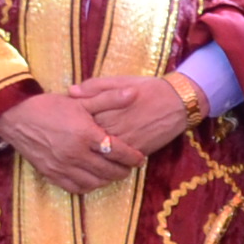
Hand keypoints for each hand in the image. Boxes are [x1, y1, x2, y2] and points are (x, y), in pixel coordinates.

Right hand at [0, 91, 141, 192]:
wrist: (16, 116)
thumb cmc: (50, 106)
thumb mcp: (81, 100)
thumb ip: (109, 98)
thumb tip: (134, 93)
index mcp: (85, 134)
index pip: (117, 151)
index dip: (133, 157)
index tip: (140, 158)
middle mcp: (74, 153)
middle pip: (109, 170)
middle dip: (123, 170)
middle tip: (129, 166)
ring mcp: (61, 166)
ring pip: (94, 182)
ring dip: (107, 180)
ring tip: (113, 172)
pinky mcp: (50, 174)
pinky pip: (75, 187)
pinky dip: (88, 185)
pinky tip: (93, 178)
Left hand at [72, 74, 198, 162]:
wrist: (179, 102)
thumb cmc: (148, 88)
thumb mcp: (120, 81)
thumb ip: (94, 86)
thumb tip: (70, 92)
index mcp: (104, 111)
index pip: (79, 122)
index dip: (70, 124)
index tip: (64, 125)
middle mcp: (112, 129)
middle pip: (86, 141)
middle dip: (77, 143)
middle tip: (67, 144)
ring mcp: (124, 143)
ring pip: (100, 155)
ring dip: (90, 156)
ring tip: (82, 155)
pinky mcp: (136, 152)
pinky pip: (117, 162)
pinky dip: (108, 162)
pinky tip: (101, 161)